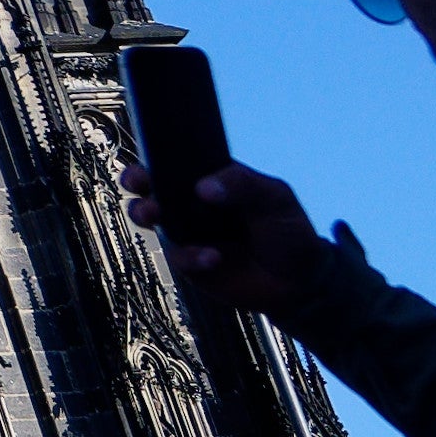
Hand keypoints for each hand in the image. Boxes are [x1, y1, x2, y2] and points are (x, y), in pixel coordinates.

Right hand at [124, 154, 317, 311]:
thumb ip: (243, 184)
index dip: (157, 156)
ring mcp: (189, 233)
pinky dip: (190, 256)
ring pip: (153, 221)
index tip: (148, 156)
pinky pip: (178, 256)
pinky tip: (214, 257)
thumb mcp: (274, 197)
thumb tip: (204, 187)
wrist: (299, 280)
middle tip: (139, 184)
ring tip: (156, 216)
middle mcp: (194, 204)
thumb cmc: (287, 229)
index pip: (180, 162)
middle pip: (153, 187)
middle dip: (136, 182)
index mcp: (213, 180)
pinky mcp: (191, 263)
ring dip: (146, 214)